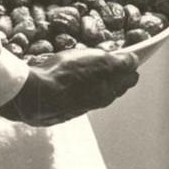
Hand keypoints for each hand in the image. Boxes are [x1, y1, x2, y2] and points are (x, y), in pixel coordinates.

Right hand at [0, 48, 139, 126]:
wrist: (34, 95)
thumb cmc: (67, 75)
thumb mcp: (98, 61)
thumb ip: (119, 62)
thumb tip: (134, 61)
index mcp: (108, 92)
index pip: (128, 80)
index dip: (130, 67)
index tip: (131, 59)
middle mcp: (95, 103)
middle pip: (112, 88)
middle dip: (115, 76)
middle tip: (115, 63)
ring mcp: (77, 107)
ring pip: (93, 92)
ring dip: (96, 82)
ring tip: (93, 70)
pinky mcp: (60, 108)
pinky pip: (75, 96)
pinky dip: (78, 87)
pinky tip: (71, 80)